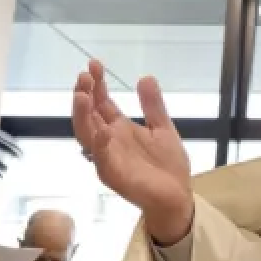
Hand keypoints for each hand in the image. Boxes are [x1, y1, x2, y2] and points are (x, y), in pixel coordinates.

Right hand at [72, 60, 192, 242]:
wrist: (178, 196)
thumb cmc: (168, 166)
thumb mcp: (162, 128)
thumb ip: (152, 106)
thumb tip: (145, 77)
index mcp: (118, 129)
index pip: (101, 103)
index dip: (97, 84)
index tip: (94, 64)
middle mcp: (108, 142)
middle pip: (88, 116)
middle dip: (84, 95)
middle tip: (84, 76)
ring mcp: (108, 159)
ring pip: (87, 136)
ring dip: (83, 116)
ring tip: (82, 95)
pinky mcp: (114, 177)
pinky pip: (103, 162)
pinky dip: (101, 147)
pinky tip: (104, 131)